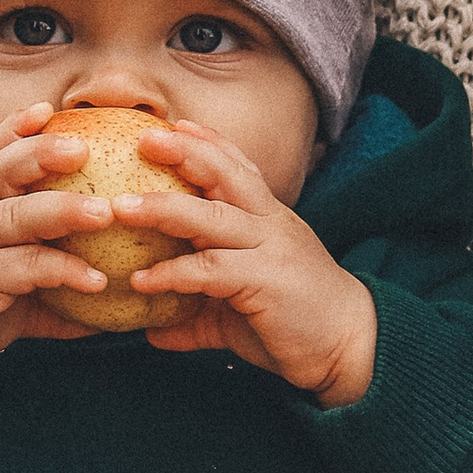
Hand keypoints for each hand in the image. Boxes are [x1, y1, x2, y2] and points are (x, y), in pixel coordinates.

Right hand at [0, 104, 112, 402]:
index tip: (45, 109)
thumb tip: (108, 286)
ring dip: (61, 210)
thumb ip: (47, 280)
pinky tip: (97, 280)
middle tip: (84, 146)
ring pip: (11, 218)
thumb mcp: (2, 286)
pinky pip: (22, 270)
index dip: (12, 132)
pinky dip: (62, 270)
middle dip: (38, 153)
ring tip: (105, 212)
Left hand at [116, 121, 377, 404]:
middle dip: (185, 152)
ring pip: (212, 217)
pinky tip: (143, 281)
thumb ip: (197, 313)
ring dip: (164, 208)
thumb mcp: (239, 310)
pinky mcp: (265, 282)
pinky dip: (174, 273)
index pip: (239, 168)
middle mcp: (270, 225)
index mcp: (270, 219)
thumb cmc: (296, 323)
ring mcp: (269, 251)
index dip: (208, 143)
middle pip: (226, 175)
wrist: (350, 348)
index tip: (174, 125)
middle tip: (143, 137)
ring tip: (121, 207)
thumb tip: (152, 330)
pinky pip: (211, 270)